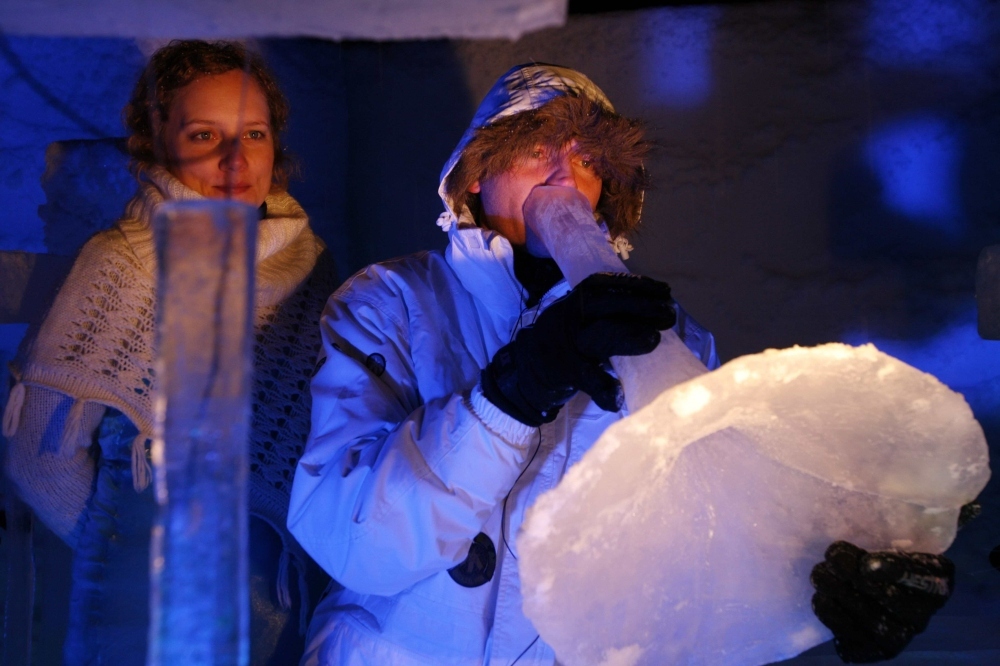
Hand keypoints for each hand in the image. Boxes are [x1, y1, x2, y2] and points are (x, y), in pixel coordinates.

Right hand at [481, 272, 675, 425]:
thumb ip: (607, 310)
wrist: (526, 369)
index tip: (664, 290)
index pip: (607, 286)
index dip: (637, 286)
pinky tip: (618, 396)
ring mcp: (567, 345)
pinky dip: (604, 388)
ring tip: (654, 339)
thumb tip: (654, 306)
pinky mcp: (565, 372)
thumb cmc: (566, 341)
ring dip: (628, 337)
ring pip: (598, 337)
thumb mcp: (580, 316)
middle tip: (669, 314)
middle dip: (641, 307)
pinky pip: (586, 379)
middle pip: (606, 306)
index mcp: (576, 301)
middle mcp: (570, 317)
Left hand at [811, 541, 953, 662]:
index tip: (866, 564)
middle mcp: (922, 613)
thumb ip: (880, 528)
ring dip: (838, 595)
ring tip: (819, 574)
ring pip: (871, 622)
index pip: (924, 578)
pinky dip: (834, 618)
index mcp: (937, 579)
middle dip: (854, 578)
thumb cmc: (880, 549)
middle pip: (891, 600)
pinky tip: (822, 599)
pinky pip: (855, 642)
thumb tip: (856, 520)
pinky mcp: (874, 648)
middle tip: (829, 560)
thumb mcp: (887, 533)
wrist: (870, 579)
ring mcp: (899, 636)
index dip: (895, 573)